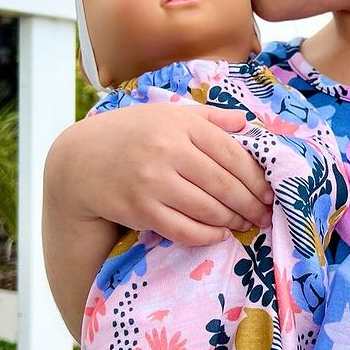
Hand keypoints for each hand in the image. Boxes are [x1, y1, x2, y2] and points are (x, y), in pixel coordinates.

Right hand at [50, 103, 273, 243]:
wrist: (81, 160)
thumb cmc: (133, 134)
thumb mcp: (169, 115)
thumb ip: (210, 118)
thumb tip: (246, 123)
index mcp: (181, 124)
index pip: (232, 154)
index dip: (256, 177)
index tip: (269, 192)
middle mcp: (167, 151)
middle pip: (224, 184)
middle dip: (250, 203)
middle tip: (264, 214)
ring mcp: (152, 182)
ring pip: (207, 209)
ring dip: (232, 220)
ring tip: (244, 222)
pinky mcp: (140, 209)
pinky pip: (184, 229)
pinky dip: (207, 235)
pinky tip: (219, 233)